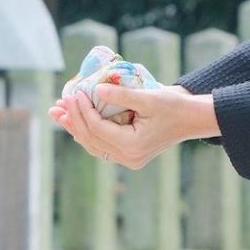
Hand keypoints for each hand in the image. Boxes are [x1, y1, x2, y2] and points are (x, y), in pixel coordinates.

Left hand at [47, 84, 218, 169]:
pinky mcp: (128, 155)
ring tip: (59, 113)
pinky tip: (75, 121)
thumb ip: (121, 94)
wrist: (191, 120)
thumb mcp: (149, 98)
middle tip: (58, 103)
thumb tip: (95, 89)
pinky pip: (101, 145)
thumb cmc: (173, 106)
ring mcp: (128, 159)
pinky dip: (87, 133)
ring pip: (93, 145)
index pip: (98, 128)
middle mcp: (128, 158)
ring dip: (75, 128)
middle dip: (73, 120)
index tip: (74, 92)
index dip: (83, 110)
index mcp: (133, 146)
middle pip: (91, 139)